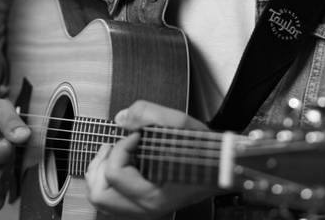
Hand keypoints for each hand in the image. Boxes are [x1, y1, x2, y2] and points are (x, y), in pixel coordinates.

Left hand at [85, 100, 216, 217]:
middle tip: (113, 146)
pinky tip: (121, 164)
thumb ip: (148, 114)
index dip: (121, 146)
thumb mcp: (181, 125)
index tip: (136, 135)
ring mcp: (144, 210)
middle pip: (99, 194)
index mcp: (153, 195)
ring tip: (112, 154)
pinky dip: (109, 181)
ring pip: (102, 200)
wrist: (225, 168)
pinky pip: (113, 199)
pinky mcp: (144, 206)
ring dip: (101, 174)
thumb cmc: (208, 153)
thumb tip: (122, 118)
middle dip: (100, 165)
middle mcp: (146, 208)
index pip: (115, 172)